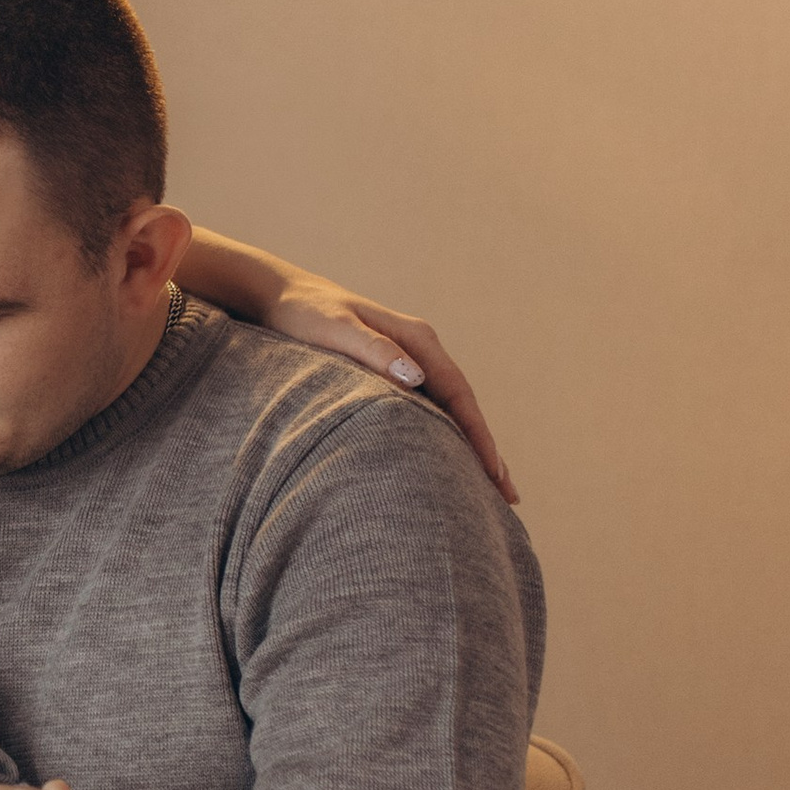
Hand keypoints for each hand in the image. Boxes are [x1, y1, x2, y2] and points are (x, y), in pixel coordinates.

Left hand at [260, 276, 516, 506]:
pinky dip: (444, 434)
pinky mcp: (393, 371)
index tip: (493, 472)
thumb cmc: (304, 314)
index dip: (478, 435)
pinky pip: (429, 408)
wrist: (281, 294)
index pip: (459, 394)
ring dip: (469, 445)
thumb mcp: (334, 330)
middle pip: (463, 406)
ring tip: (489, 488)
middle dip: (486, 449)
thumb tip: (416, 378)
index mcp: (417, 339)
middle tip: (508, 496)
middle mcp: (421, 349)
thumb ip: (373, 351)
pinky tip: (446, 459)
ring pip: (449, 409)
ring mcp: (410, 360)